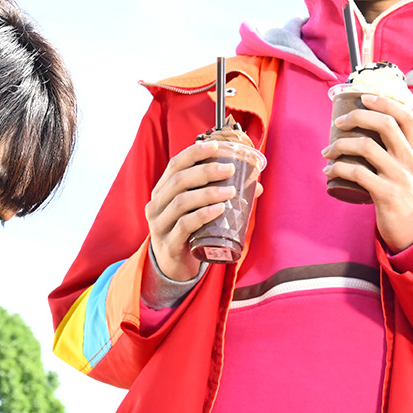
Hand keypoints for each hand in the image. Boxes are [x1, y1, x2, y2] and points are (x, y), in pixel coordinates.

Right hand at [147, 139, 260, 280]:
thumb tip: (256, 185)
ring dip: (208, 193)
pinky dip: (203, 215)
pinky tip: (219, 209)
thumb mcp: (198, 210)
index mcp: (162, 190)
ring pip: (182, 201)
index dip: (195, 153)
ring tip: (231, 192)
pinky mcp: (168, 243)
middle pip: (179, 180)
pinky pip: (184, 225)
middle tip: (230, 169)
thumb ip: (221, 195)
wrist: (173, 267)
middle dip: (206, 171)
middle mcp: (156, 204)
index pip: (175, 164)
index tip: (217, 146)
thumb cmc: (188, 232)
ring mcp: (159, 225)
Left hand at [322, 94, 412, 250]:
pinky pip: (357, 173)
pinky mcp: (386, 194)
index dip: (384, 102)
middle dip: (356, 117)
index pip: (407, 116)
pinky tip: (328, 171)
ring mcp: (399, 177)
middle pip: (385, 124)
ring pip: (366, 147)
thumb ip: (396, 149)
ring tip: (327, 151)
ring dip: (340, 145)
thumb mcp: (408, 168)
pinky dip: (337, 169)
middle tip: (337, 123)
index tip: (363, 98)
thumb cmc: (405, 194)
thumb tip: (368, 127)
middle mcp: (410, 160)